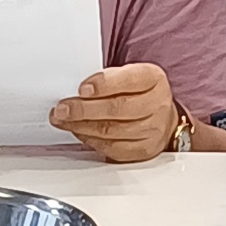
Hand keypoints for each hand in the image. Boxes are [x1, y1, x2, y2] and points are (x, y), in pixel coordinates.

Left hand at [51, 64, 178, 162]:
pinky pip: (112, 149)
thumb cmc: (141, 92)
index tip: (82, 88)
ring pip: (112, 131)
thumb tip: (78, 91)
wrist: (162, 116)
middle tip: (62, 108)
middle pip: (118, 108)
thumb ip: (108, 78)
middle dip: (84, 109)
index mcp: (153, 78)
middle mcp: (157, 104)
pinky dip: (91, 140)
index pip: (129, 80)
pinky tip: (79, 132)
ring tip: (63, 120)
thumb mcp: (130, 74)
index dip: (104, 84)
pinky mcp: (142, 151)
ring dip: (81, 126)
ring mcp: (152, 130)